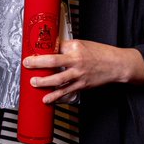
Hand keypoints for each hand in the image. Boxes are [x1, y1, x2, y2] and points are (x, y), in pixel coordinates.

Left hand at [23, 38, 143, 103]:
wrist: (117, 65)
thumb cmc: (100, 53)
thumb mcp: (83, 44)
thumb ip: (67, 47)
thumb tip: (52, 47)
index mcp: (76, 47)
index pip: (56, 47)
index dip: (43, 50)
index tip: (31, 52)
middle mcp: (77, 60)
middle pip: (53, 61)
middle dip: (38, 63)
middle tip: (27, 64)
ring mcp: (79, 74)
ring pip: (58, 79)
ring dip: (44, 82)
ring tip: (33, 83)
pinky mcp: (82, 85)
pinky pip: (66, 91)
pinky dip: (56, 96)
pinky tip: (47, 99)